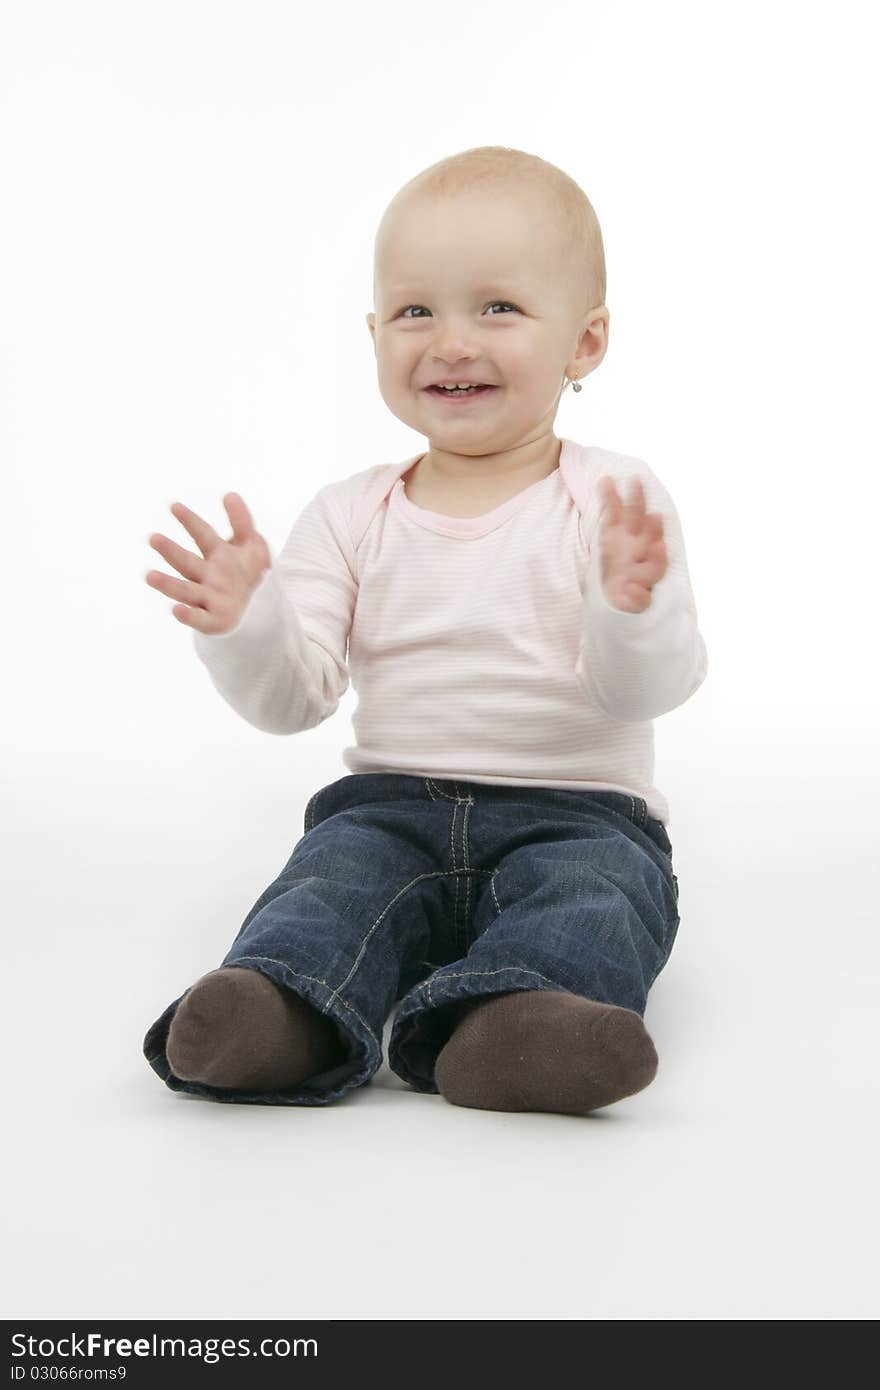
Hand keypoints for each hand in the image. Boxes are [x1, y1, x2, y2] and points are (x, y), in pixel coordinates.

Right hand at [145, 493, 270, 633]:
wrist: (264, 611)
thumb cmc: (252, 575)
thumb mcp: (253, 546)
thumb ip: (242, 522)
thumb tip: (230, 493)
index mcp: (217, 555)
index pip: (202, 535)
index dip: (190, 521)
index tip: (174, 506)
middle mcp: (208, 576)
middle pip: (186, 562)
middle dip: (171, 551)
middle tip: (153, 538)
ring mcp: (209, 599)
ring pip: (185, 590)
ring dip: (167, 584)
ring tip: (149, 576)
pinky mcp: (215, 621)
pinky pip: (200, 619)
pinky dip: (188, 615)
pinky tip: (175, 610)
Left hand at [595, 475, 667, 613]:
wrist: (619, 600)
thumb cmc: (617, 563)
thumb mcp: (610, 535)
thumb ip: (611, 508)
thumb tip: (606, 479)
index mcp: (632, 538)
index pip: (632, 516)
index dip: (632, 499)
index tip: (631, 480)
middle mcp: (640, 555)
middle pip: (649, 541)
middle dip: (653, 528)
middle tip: (655, 517)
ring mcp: (641, 577)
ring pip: (654, 568)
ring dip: (657, 558)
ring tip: (658, 548)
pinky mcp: (637, 600)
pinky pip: (640, 599)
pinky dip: (637, 594)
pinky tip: (631, 589)